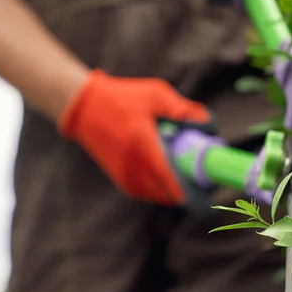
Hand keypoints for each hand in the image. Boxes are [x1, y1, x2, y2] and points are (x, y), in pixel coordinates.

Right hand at [58, 70, 211, 205]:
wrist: (85, 107)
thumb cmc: (122, 98)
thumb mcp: (156, 94)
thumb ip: (182, 109)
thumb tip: (206, 122)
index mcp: (141, 141)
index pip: (163, 172)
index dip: (180, 188)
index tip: (197, 197)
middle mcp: (131, 162)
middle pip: (162, 189)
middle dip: (183, 192)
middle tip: (202, 185)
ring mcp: (123, 172)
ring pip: (153, 194)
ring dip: (171, 194)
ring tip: (189, 185)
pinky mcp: (119, 177)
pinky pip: (143, 192)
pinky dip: (158, 192)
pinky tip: (170, 186)